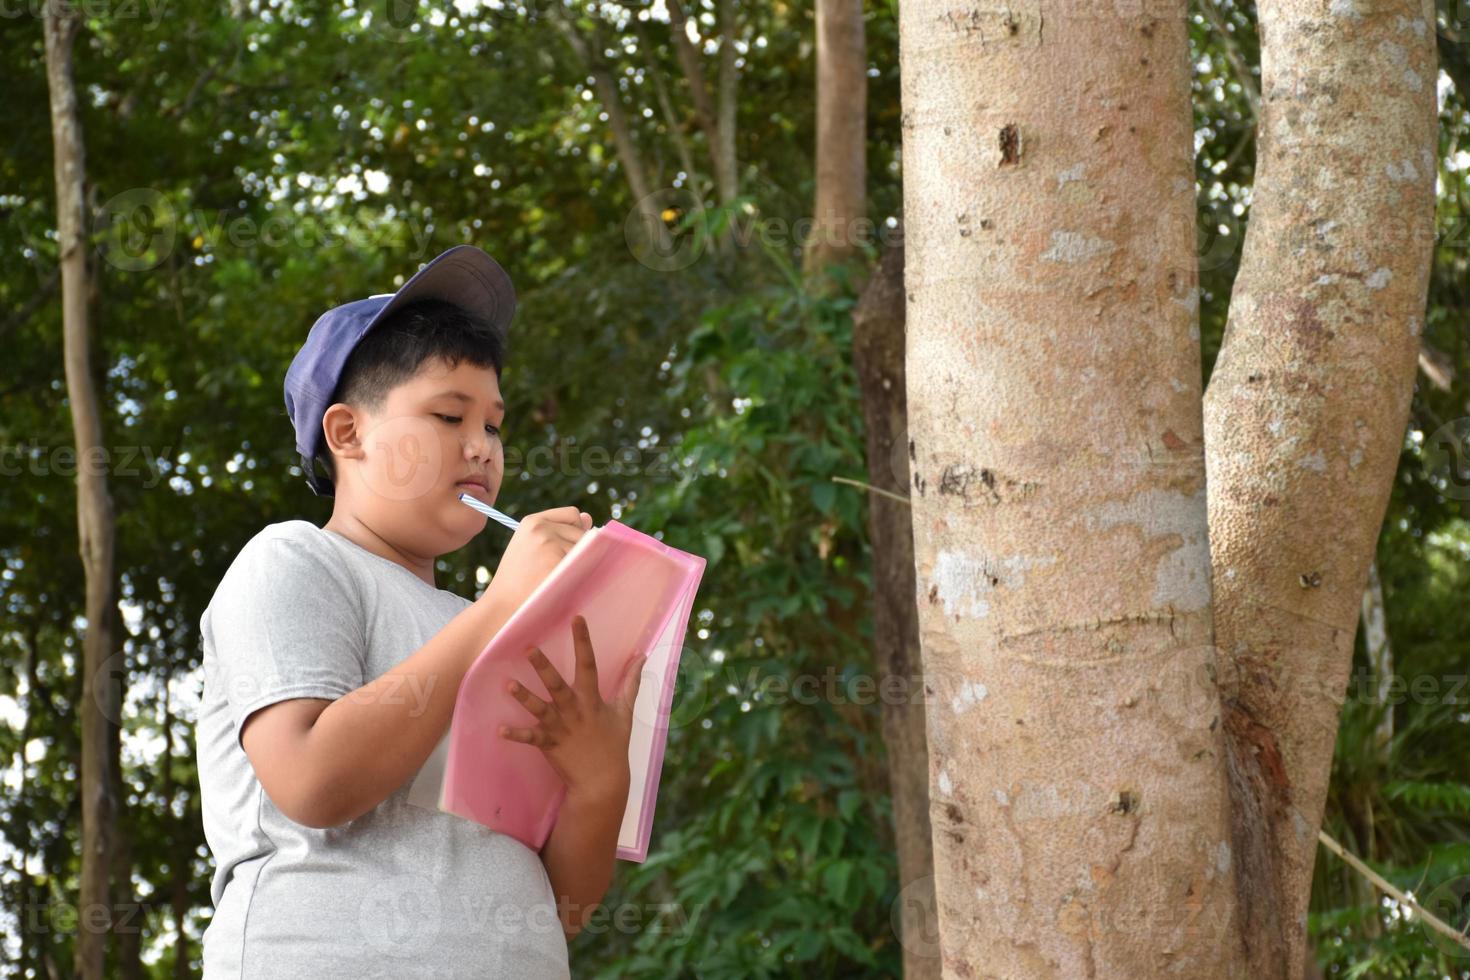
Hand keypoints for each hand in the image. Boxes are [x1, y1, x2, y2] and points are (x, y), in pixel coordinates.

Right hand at [479, 507, 591, 616]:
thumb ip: (558, 532)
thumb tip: (588, 518)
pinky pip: (585, 564)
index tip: (567, 548)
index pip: (572, 514)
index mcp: (532, 521)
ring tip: (557, 578)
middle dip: (579, 550)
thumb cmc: (519, 581)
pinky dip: (580, 575)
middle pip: (582, 532)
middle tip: (558, 570)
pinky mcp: (557, 561)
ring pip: (586, 549)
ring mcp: (549, 543)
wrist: (502, 606)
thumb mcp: (532, 548)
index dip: (576, 530)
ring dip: (580, 564)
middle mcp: (541, 527)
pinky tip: (562, 585)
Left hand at [500, 615, 645, 803]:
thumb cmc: (614, 744)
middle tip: (528, 648)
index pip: (589, 664)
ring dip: (524, 697)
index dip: (583, 641)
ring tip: (508, 684)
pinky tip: (499, 729)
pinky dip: (515, 735)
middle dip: (543, 667)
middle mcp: (574, 711)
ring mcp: (560, 728)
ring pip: (539, 709)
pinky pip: (530, 738)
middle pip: (557, 685)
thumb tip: (642, 657)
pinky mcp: (549, 745)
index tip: (577, 619)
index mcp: (592, 700)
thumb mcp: (625, 712)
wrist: (602, 781)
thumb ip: (632, 682)